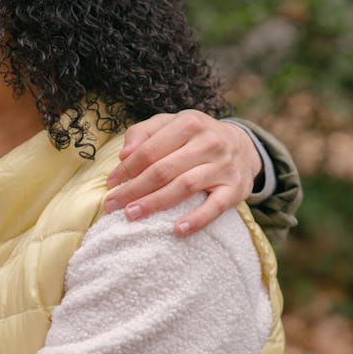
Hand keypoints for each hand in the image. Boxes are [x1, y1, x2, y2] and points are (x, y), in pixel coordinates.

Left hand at [104, 110, 261, 235]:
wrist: (242, 145)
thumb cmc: (195, 136)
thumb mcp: (171, 124)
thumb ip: (144, 132)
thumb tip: (124, 154)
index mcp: (189, 123)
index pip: (150, 149)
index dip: (127, 168)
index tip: (110, 183)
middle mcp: (208, 142)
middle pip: (164, 169)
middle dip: (134, 188)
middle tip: (112, 204)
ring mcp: (223, 166)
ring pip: (185, 186)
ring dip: (155, 203)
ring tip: (132, 215)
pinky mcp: (235, 188)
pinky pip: (215, 206)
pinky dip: (197, 219)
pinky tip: (177, 230)